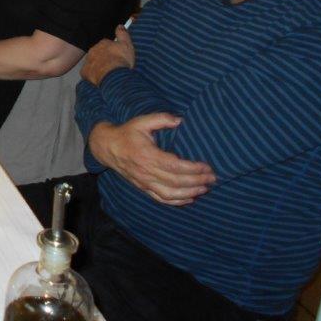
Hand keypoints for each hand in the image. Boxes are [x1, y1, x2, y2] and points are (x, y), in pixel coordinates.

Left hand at [81, 26, 135, 85]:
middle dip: (104, 58)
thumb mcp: (127, 45)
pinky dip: (92, 75)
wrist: (114, 77)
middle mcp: (93, 50)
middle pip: (98, 53)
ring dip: (98, 66)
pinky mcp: (85, 72)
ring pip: (92, 62)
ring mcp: (88, 61)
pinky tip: (100, 78)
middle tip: (113, 65)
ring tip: (107, 73)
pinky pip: (87, 73)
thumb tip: (119, 26)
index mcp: (103, 43)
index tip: (117, 55)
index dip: (112, 50)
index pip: (106, 44)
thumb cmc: (121, 61)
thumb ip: (123, 34)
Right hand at [89, 116, 215, 205]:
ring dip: (189, 193)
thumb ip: (161, 119)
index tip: (207, 167)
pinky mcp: (143, 187)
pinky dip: (176, 202)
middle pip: (176, 181)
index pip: (175, 166)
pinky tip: (189, 198)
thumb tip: (180, 120)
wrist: (107, 147)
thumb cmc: (127, 133)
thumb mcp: (142, 121)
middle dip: (197, 181)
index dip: (193, 169)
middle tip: (212, 178)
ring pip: (170, 194)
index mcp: (148, 155)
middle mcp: (146, 172)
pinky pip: (161, 198)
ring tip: (205, 189)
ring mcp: (144, 182)